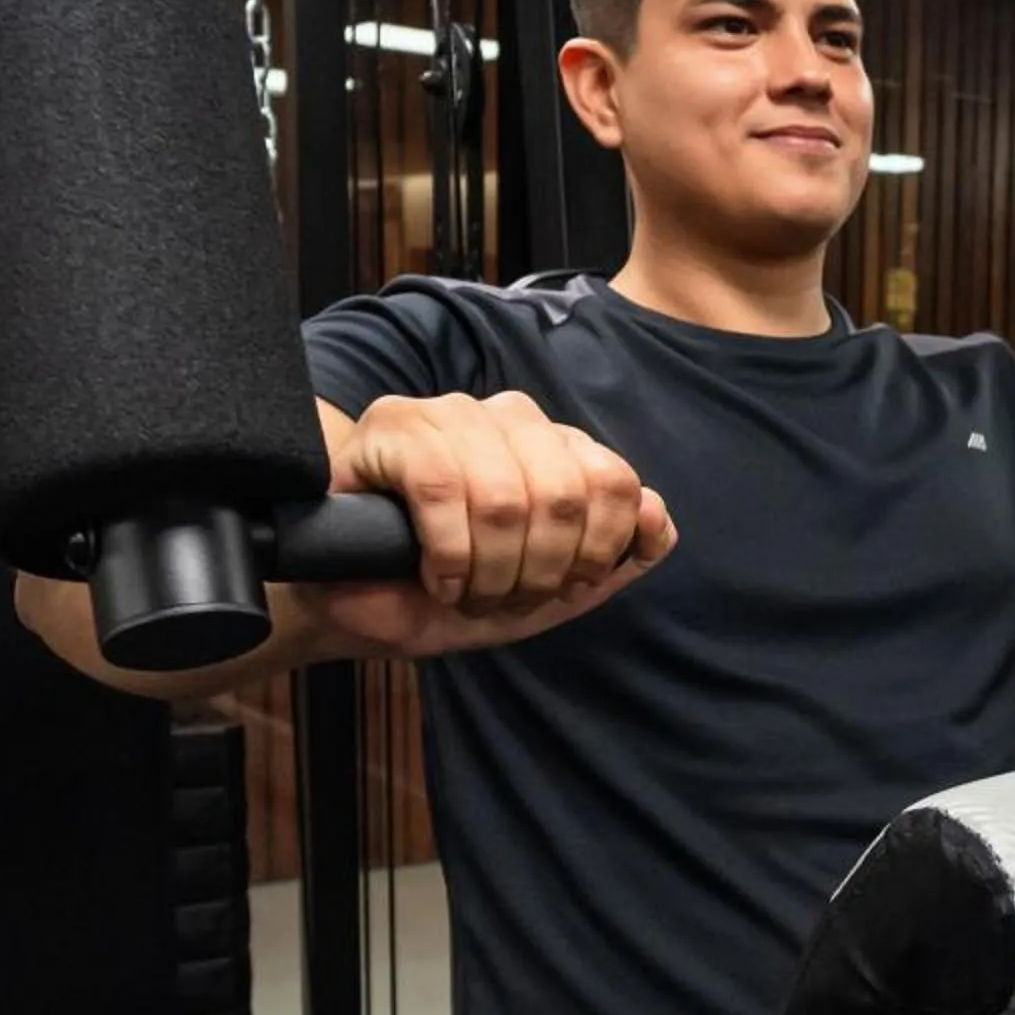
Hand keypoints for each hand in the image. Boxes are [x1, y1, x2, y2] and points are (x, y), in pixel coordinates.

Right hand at [309, 391, 678, 658]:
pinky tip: (438, 579)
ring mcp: (451, 414)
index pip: (614, 482)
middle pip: (566, 494)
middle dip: (541, 571)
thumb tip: (656, 516)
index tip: (561, 588)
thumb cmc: (457, 586)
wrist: (358, 599)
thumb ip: (617, 555)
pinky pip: (444, 492)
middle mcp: (511, 418)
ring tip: (468, 594)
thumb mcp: (551, 585)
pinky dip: (449, 555)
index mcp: (557, 445)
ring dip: (491, 571)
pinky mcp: (395, 427)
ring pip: (507, 497)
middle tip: (506, 600)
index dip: (596, 551)